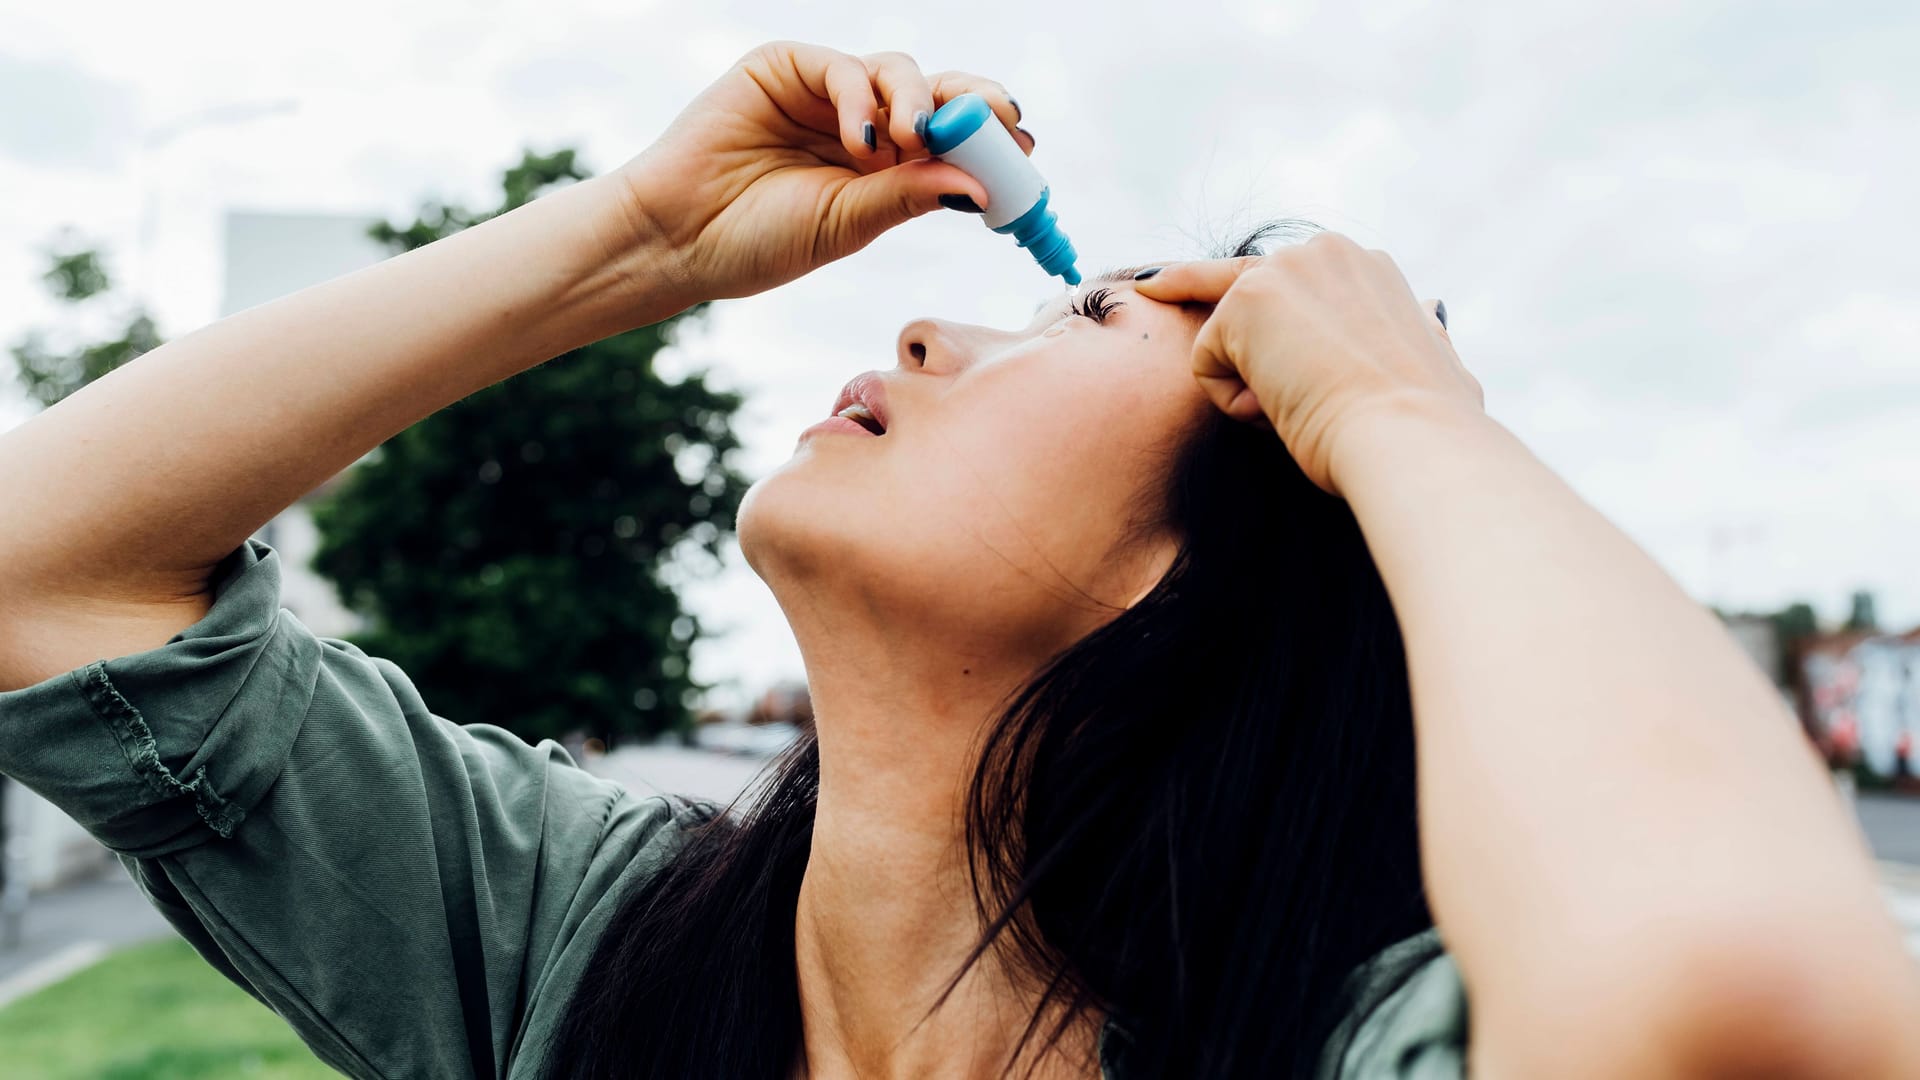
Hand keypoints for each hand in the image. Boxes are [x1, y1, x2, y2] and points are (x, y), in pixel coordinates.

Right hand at [613, 40, 1027, 307]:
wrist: (680, 239)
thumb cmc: (759, 242)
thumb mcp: (850, 225)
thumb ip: (909, 196)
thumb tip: (980, 185)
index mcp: (885, 167)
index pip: (952, 138)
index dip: (991, 136)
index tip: (1026, 147)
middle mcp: (863, 124)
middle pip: (938, 94)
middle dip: (974, 105)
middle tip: (1001, 121)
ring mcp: (826, 94)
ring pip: (899, 73)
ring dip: (917, 104)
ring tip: (906, 144)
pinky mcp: (786, 68)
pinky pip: (844, 67)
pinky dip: (862, 97)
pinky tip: (862, 140)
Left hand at [1133, 233, 1481, 495]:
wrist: (1409, 437)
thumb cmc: (1428, 424)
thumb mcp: (1438, 365)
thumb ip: (1420, 333)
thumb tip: (1430, 311)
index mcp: (1369, 268)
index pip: (1284, 279)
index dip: (1238, 301)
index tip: (1157, 283)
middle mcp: (1326, 251)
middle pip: (1236, 294)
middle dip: (1246, 355)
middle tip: (1277, 395)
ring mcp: (1285, 268)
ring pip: (1227, 338)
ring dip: (1253, 388)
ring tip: (1300, 411)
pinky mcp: (1248, 300)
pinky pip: (1206, 362)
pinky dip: (1233, 402)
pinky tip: (1279, 411)